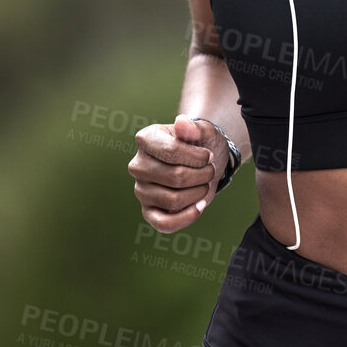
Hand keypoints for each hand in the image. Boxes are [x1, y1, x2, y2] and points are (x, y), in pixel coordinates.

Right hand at [128, 113, 223, 230]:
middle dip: (202, 176)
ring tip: (204, 184)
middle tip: (209, 170)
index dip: (198, 157)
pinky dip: (187, 217)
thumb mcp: (205, 131)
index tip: (208, 155)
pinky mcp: (149, 212)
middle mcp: (138, 165)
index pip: (172, 152)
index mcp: (146, 139)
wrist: (205, 163)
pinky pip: (164, 224)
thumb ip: (194, 127)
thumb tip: (182, 122)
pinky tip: (200, 205)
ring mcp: (141, 190)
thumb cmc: (202, 144)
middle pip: (175, 177)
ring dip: (198, 193)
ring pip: (173, 200)